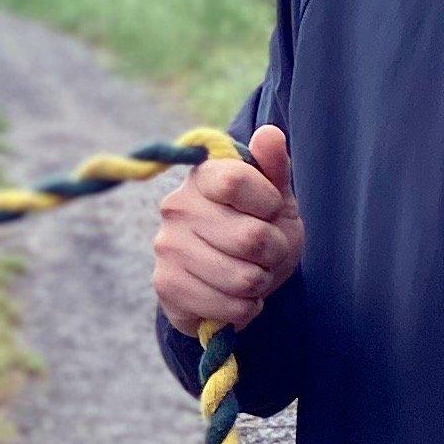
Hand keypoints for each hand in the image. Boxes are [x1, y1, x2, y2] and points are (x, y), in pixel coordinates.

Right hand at [153, 124, 302, 333]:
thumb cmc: (258, 229)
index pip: (235, 181)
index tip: (269, 209)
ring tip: (250, 274)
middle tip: (264, 252)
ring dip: (260, 283)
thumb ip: (274, 168)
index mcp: (203, 176)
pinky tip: (235, 297)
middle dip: (273, 252)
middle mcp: (176, 206)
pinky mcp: (166, 285)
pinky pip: (231, 307)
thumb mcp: (276, 197)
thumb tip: (270, 134)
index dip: (267, 203)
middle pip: (251, 237)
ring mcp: (167, 246)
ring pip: (244, 278)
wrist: (233, 280)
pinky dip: (246, 308)